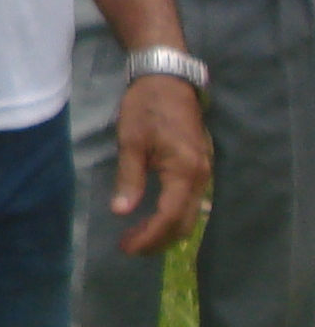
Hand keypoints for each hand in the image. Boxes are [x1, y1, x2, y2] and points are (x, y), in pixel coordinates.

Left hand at [110, 73, 210, 252]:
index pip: (170, 217)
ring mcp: (204, 172)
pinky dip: (173, 216)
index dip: (149, 236)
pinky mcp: (200, 167)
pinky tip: (152, 218)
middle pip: (184, 222)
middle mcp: (201, 176)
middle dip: (157, 240)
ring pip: (190, 214)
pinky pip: (191, 202)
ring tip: (136, 237)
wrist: (167, 79)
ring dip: (165, 230)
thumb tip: (122, 211)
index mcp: (185, 171)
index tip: (126, 247)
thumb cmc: (146, 107)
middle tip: (128, 246)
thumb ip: (129, 177)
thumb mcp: (130, 141)